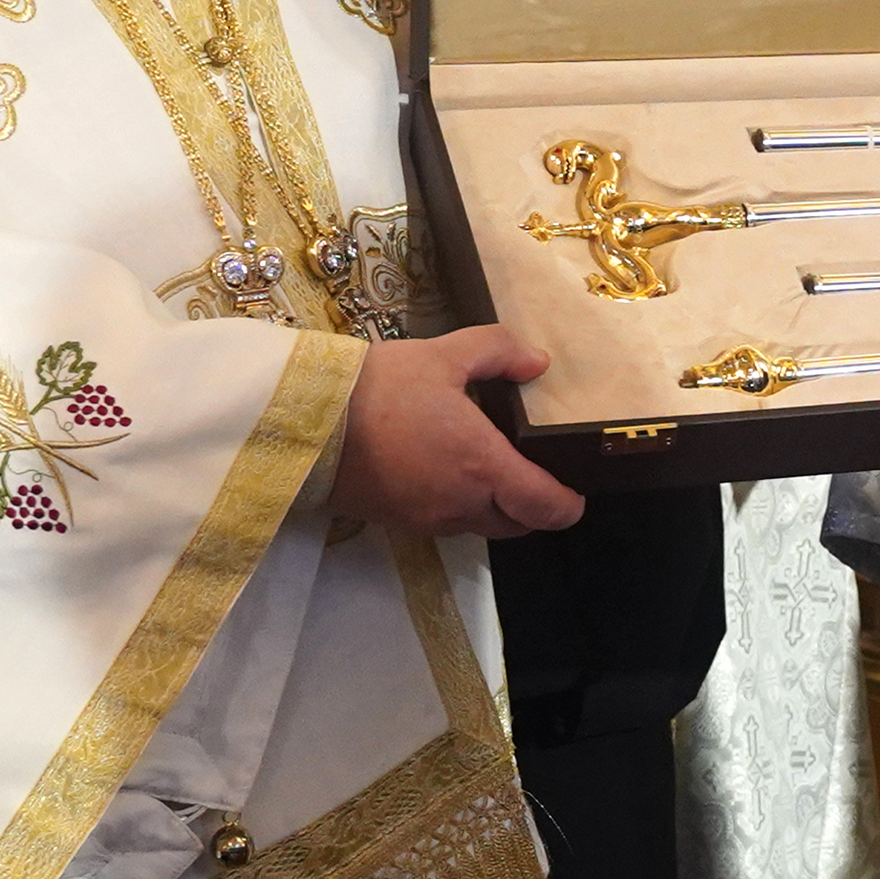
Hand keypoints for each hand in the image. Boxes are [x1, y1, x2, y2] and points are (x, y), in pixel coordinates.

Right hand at [330, 327, 584, 538]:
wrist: (303, 421)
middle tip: (532, 473)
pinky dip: (457, 505)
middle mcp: (461, 504)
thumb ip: (497, 352)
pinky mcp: (396, 522)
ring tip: (486, 466)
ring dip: (494, 507)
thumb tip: (537, 362)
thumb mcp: (443, 354)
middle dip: (533, 507)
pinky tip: (443, 469)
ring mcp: (427, 519)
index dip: (568, 505)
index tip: (575, 490)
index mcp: (483, 467)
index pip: (545, 508)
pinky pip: (443, 523)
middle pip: (518, 525)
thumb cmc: (380, 388)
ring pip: (480, 526)